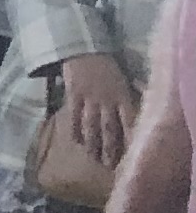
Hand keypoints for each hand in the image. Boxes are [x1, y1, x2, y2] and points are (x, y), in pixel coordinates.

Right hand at [61, 52, 136, 169]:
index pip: (130, 122)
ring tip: (93, 158)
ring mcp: (89, 99)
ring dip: (93, 143)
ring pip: (92, 126)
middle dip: (111, 148)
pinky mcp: (73, 96)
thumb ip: (129, 95)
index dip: (131, 140)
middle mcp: (107, 101)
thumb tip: (140, 112)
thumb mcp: (124, 78)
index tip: (133, 156)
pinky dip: (75, 129)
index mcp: (123, 95)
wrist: (83, 47)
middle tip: (111, 165)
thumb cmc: (107, 62)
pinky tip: (76, 141)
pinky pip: (74, 116)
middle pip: (110, 129)